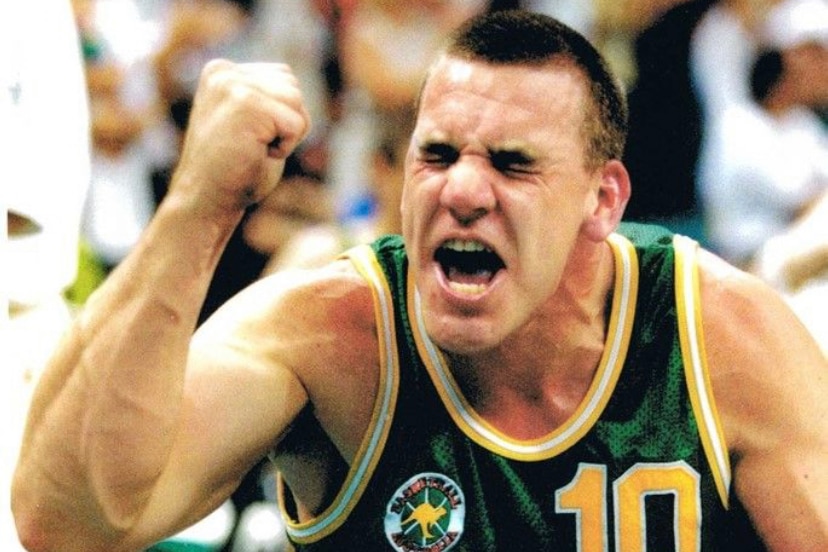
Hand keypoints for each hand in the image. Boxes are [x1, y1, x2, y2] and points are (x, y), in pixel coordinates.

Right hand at [172, 59, 311, 215]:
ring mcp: (232, 86)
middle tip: (254, 146)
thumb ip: (266, 97)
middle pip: (293, 87)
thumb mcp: (249, 122)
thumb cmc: (233, 169)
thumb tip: (294, 88)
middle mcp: (224, 72)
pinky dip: (286, 147)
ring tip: (254, 148)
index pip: (284, 78)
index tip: (250, 136)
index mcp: (222, 71)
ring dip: (286, 135)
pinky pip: (296, 124)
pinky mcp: (246, 105)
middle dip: (287, 122)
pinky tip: (257, 154)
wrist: (206, 200)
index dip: (281, 115)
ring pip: (296, 101)